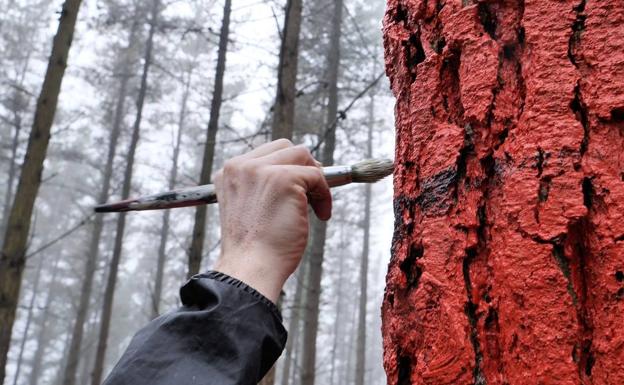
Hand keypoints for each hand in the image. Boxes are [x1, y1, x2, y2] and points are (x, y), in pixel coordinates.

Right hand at [212, 139, 331, 302]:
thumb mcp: (249, 209)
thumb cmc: (254, 249)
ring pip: (301, 155)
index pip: (265, 154)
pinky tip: (322, 215)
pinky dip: (325, 195)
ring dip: (315, 179)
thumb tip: (299, 176)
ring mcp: (261, 170)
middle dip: (303, 166)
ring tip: (316, 206)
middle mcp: (241, 166)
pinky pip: (317, 176)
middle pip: (284, 147)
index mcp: (229, 172)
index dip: (287, 167)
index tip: (299, 188)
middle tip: (312, 191)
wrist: (250, 269)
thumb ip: (262, 188)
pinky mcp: (284, 179)